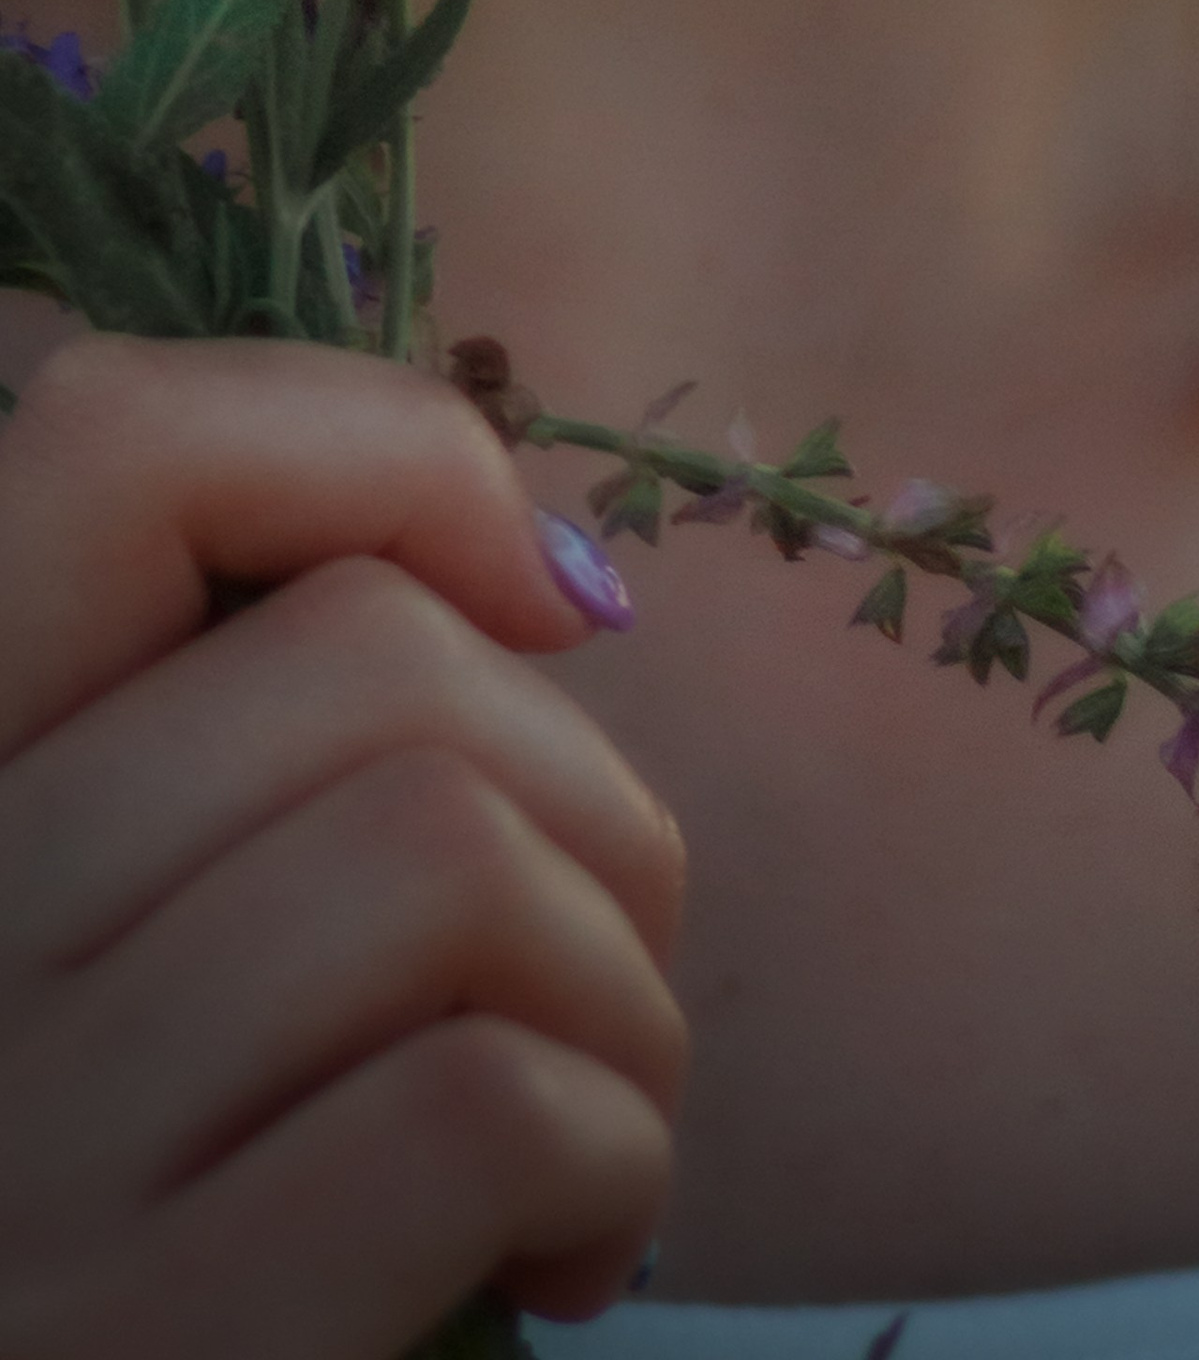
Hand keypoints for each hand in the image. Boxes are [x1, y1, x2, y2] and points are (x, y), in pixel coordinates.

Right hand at [0, 333, 686, 1359]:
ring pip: (450, 855)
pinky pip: (476, 1106)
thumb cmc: (205, 1204)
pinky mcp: (139, 1347)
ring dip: (618, 994)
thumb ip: (283, 747)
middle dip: (590, 795)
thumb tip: (555, 588)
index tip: (542, 603)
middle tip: (593, 975)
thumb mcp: (180, 934)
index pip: (109, 447)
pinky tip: (568, 1246)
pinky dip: (607, 1154)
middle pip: (369, 656)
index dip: (388, 452)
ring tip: (594, 1120)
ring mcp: (15, 1157)